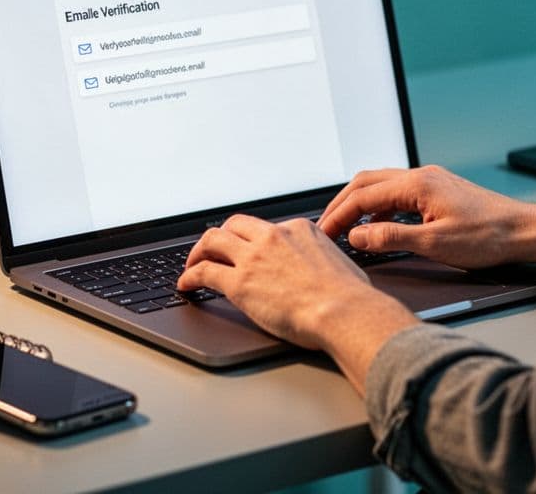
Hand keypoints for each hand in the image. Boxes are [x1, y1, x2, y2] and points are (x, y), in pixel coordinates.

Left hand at [177, 215, 415, 355]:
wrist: (344, 311)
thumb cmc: (350, 296)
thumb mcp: (339, 262)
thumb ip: (323, 259)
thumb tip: (326, 270)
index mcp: (298, 229)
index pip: (265, 228)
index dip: (251, 240)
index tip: (246, 249)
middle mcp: (273, 237)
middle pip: (234, 226)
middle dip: (220, 237)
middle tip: (211, 250)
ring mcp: (254, 257)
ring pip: (212, 241)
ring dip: (198, 252)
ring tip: (191, 264)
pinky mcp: (239, 282)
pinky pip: (204, 272)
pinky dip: (189, 276)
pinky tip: (185, 284)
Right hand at [320, 166, 535, 280]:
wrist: (523, 231)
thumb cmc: (487, 237)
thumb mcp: (434, 244)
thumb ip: (391, 239)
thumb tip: (357, 237)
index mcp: (416, 184)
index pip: (362, 197)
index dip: (338, 216)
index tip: (323, 234)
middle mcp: (420, 176)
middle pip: (365, 183)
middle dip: (342, 204)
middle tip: (327, 228)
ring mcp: (429, 180)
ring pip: (380, 185)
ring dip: (359, 204)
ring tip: (346, 228)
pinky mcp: (437, 190)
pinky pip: (396, 192)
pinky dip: (378, 207)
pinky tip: (378, 226)